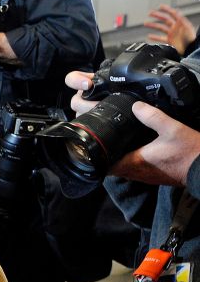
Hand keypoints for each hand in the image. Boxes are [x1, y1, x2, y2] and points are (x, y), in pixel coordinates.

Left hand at [65, 70, 199, 186]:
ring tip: (115, 142)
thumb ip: (152, 116)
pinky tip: (134, 148)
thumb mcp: (172, 128)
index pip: (105, 166)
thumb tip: (136, 105)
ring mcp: (145, 176)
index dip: (96, 157)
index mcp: (135, 162)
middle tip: (103, 140)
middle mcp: (136, 172)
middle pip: (111, 167)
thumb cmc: (190, 152)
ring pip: (122, 169)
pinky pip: (134, 169)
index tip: (93, 146)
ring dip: (117, 158)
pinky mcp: (153, 175)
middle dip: (105, 155)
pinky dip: (130, 160)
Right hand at [145, 4, 196, 54]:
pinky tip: (149, 36)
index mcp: (180, 23)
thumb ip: (181, 20)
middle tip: (150, 13)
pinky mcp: (170, 40)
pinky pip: (160, 38)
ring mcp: (172, 34)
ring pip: (161, 28)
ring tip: (146, 23)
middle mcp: (175, 27)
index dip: (167, 9)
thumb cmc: (191, 39)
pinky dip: (154, 37)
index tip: (160, 6)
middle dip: (157, 15)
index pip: (173, 14)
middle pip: (165, 19)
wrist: (190, 50)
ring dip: (153, 25)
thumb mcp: (187, 27)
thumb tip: (177, 12)